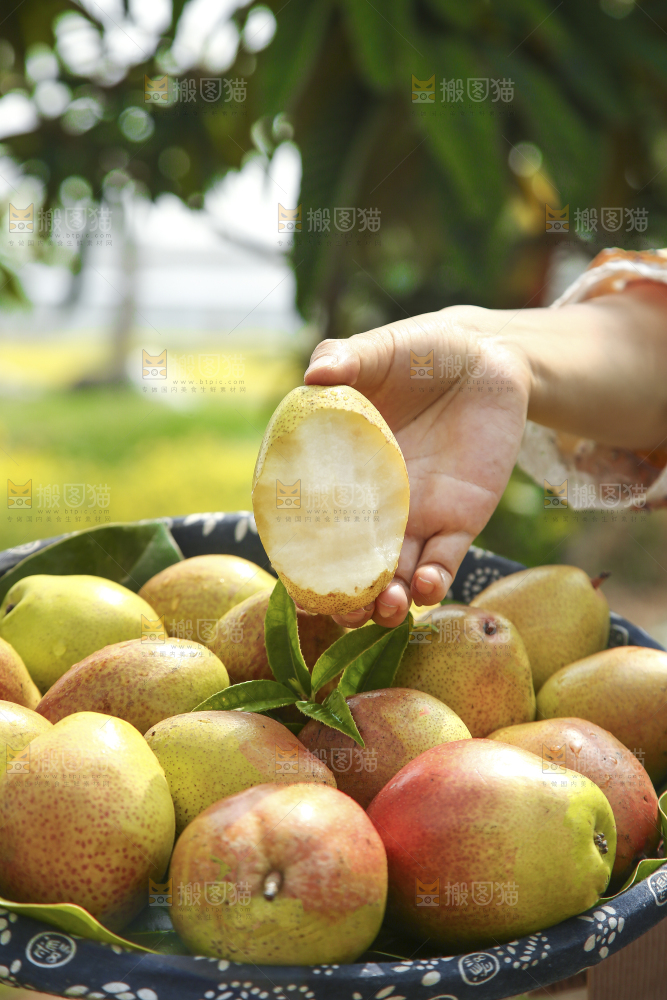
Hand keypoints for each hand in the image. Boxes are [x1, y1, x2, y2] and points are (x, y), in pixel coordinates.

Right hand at [304, 305, 531, 628]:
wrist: (489, 360)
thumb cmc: (424, 352)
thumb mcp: (383, 349)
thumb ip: (347, 358)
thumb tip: (315, 375)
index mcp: (340, 466)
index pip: (309, 520)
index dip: (297, 554)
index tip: (291, 581)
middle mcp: (372, 502)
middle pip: (350, 562)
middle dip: (345, 596)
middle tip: (340, 612)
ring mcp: (415, 515)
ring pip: (395, 574)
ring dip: (387, 600)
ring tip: (385, 606)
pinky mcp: (459, 520)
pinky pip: (443, 561)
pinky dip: (432, 580)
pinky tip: (424, 585)